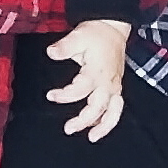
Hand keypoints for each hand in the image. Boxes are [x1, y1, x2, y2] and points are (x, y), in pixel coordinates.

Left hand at [46, 19, 128, 140]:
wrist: (113, 29)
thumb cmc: (96, 34)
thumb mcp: (78, 36)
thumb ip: (64, 47)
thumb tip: (51, 53)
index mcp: (97, 71)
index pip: (80, 90)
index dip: (65, 96)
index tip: (51, 95)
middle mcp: (108, 83)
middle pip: (98, 107)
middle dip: (84, 120)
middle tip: (68, 128)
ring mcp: (114, 87)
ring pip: (113, 112)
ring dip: (103, 126)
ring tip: (92, 138)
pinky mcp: (116, 88)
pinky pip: (116, 108)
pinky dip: (110, 120)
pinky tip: (99, 127)